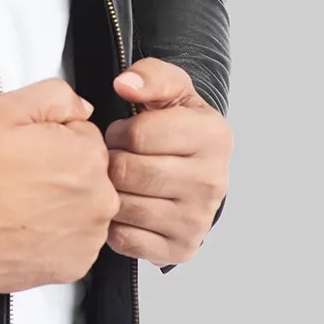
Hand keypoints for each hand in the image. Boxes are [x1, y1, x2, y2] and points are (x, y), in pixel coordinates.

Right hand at [0, 78, 119, 293]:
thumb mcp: (6, 109)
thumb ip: (55, 96)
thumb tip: (81, 107)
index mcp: (87, 155)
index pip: (85, 137)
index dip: (53, 140)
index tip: (30, 152)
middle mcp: (99, 198)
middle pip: (90, 174)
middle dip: (63, 172)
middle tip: (22, 178)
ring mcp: (90, 236)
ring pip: (85, 209)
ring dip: (63, 206)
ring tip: (23, 205)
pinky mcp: (76, 265)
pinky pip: (76, 242)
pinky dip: (57, 237)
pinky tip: (28, 228)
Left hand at [105, 57, 231, 265]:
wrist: (194, 168)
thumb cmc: (176, 126)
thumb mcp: (170, 89)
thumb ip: (150, 75)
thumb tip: (126, 84)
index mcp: (213, 137)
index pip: (138, 134)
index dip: (118, 131)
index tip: (125, 133)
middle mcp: (212, 182)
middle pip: (126, 172)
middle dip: (111, 160)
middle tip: (117, 157)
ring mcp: (197, 220)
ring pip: (122, 205)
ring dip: (110, 191)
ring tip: (121, 180)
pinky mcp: (179, 249)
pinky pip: (123, 238)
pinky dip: (114, 223)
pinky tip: (126, 206)